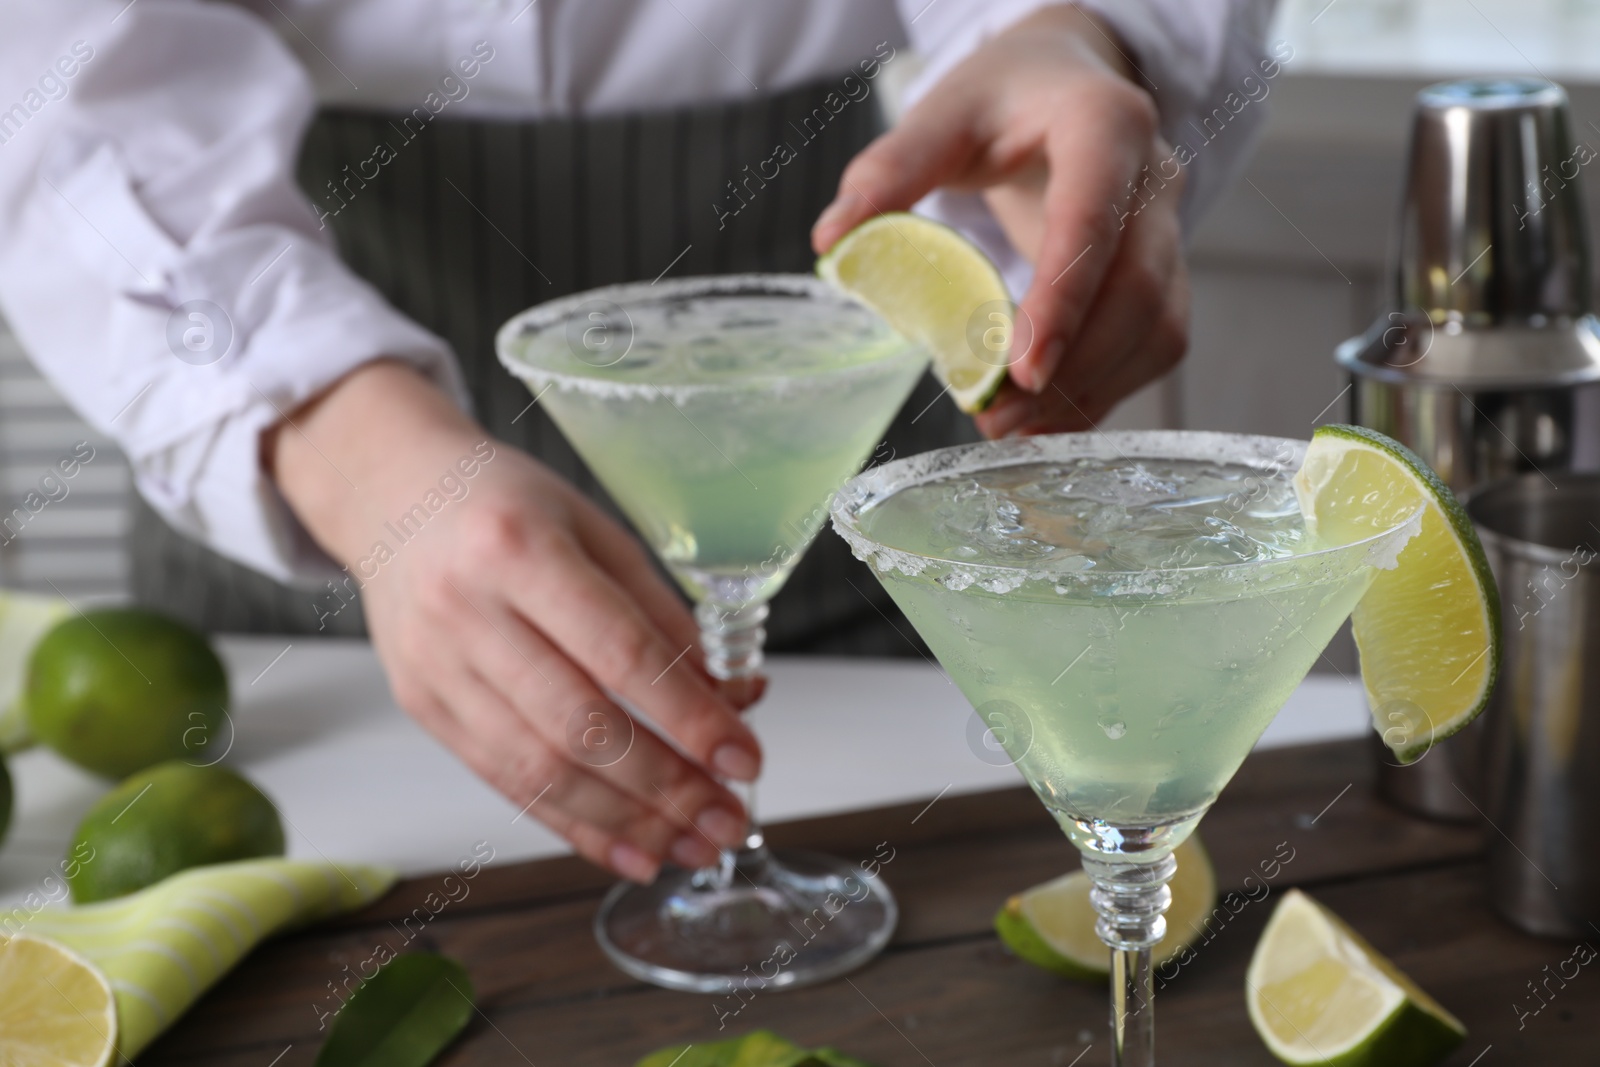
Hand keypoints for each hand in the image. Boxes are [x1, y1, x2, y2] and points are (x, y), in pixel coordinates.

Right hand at [270, 362, 759, 882]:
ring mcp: (437, 666)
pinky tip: (634, 850)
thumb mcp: (595, 530)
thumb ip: (661, 615)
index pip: (620, 653)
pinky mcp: (424, 708)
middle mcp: (467, 611)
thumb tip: (733, 696)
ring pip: (540, 770)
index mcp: (518, 548)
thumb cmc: (506, 504)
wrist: (393, 497)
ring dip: (629, 822)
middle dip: (667, 787)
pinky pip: (507, 783)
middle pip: (579, 726)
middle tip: (729, 819)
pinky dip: (576, 826)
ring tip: (695, 845)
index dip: (689, 715)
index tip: (743, 757)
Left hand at [813, 5, 1188, 434]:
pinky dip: (1102, 390)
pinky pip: (1153, 344)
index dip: (1063, 297)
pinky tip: (1043, 417)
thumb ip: (891, 169)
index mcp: (1104, 122)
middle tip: (996, 416)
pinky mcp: (1164, 273)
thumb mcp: (942, 113)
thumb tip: (834, 238)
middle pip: (1136, 288)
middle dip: (1071, 365)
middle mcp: (1153, 178)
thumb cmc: (1004, 98)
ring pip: (1157, 326)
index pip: (1093, 217)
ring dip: (1089, 389)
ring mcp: (1168, 229)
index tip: (1021, 369)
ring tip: (1010, 425)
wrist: (1064, 85)